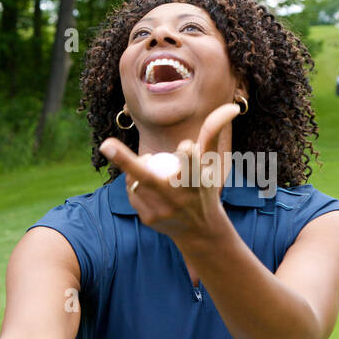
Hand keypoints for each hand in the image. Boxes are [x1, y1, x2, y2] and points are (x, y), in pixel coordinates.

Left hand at [98, 101, 240, 244]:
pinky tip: (147, 187)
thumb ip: (214, 132)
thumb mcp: (211, 161)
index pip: (190, 161)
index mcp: (198, 181)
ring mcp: (161, 211)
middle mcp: (179, 198)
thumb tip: (232, 107)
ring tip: (150, 169)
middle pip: (148, 176)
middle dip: (125, 160)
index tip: (185, 146)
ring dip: (136, 169)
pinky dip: (135, 185)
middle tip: (106, 144)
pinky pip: (132, 193)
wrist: (200, 230)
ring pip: (135, 181)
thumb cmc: (205, 186)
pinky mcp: (149, 220)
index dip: (187, 152)